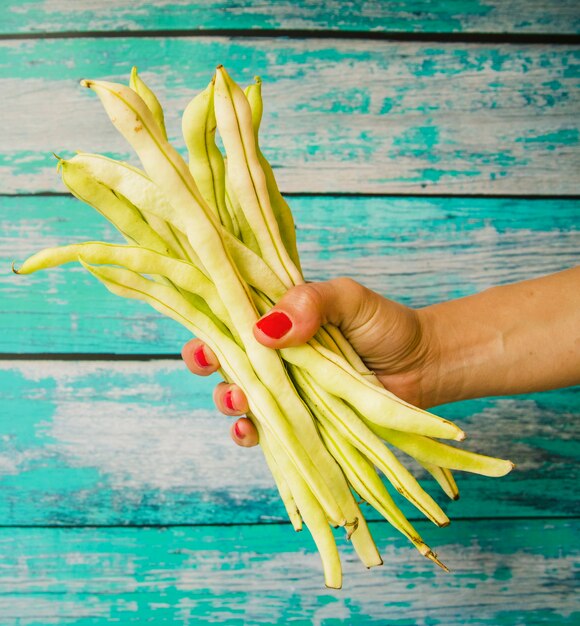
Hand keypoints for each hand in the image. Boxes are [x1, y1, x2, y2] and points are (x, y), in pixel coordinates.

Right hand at [182, 278, 435, 447]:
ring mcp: (285, 389)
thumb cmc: (385, 326)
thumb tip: (264, 328)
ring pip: (238, 395)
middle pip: (223, 358)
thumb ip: (311, 302)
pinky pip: (265, 429)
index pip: (230, 316)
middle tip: (210, 361)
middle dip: (206, 362)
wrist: (423, 366)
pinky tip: (248, 431)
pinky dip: (249, 433)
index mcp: (278, 317)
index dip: (209, 322)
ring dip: (226, 399)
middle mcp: (274, 354)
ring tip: (238, 400)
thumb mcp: (348, 298)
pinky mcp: (298, 421)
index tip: (204, 330)